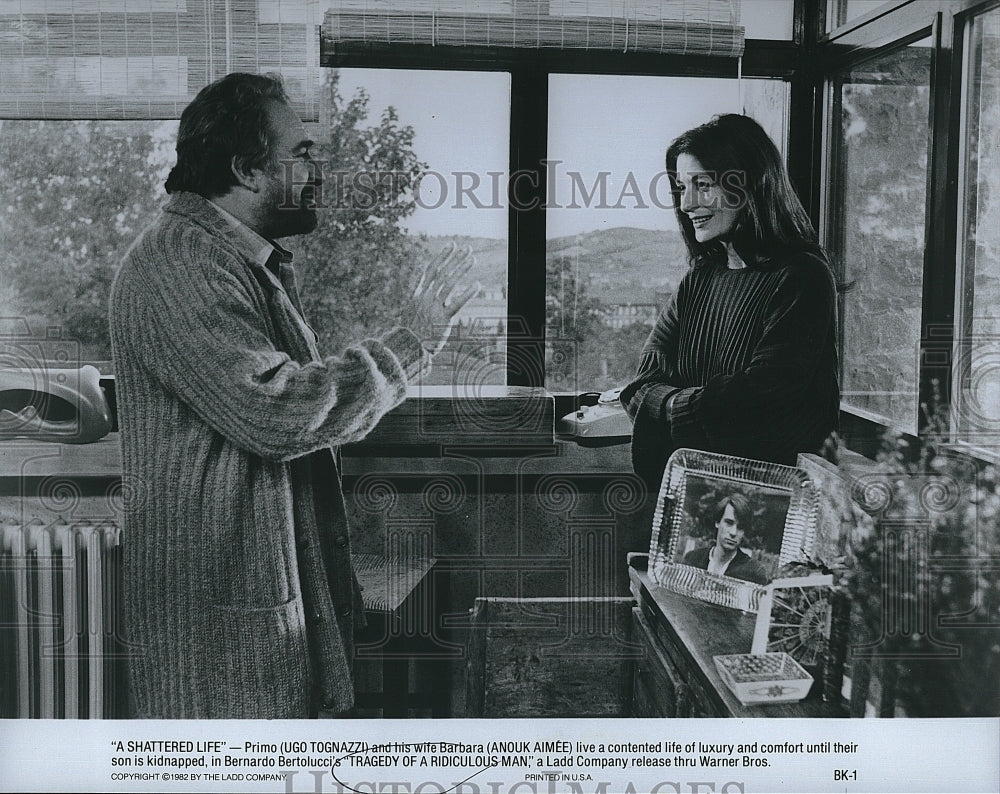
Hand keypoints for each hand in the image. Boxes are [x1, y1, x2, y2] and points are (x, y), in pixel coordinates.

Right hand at [405, 242, 478, 356]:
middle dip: (454, 258)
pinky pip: (456, 304)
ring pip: (448, 283)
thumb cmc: (411, 333)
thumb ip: (421, 301)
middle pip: (442, 272)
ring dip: (461, 269)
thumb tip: (427, 292)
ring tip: (472, 259)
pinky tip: (477, 285)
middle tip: (466, 247)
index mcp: (418, 294)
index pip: (431, 270)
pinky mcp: (442, 319)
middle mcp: (425, 298)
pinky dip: (467, 293)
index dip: (441, 256)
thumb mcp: (412, 313)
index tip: (450, 245)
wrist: (406, 349)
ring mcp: (433, 307)